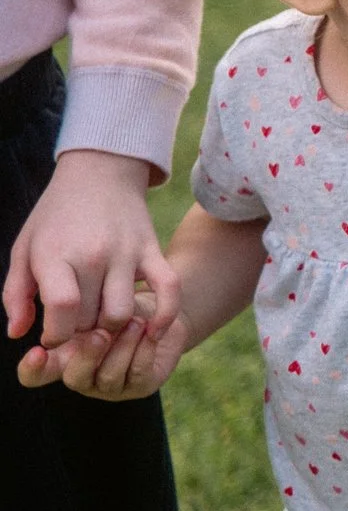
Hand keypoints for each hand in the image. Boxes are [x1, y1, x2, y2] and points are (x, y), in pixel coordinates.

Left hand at [5, 150, 179, 348]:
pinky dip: (164, 315)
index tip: (53, 337)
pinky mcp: (152, 250)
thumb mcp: (25, 249)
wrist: (99, 174)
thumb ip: (15, 294)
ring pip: (122, 314)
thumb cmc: (56, 217)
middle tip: (75, 324)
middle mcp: (94, 255)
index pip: (63, 310)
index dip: (56, 336)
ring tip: (100, 318)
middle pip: (90, 319)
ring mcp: (127, 253)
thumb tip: (19, 334)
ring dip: (110, 327)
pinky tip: (153, 332)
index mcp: (56, 255)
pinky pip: (169, 289)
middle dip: (79, 331)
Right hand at [17, 292, 186, 399]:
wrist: (159, 309)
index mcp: (61, 358)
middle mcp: (83, 375)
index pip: (34, 375)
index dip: (32, 368)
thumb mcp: (89, 299)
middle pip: (74, 378)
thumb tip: (28, 320)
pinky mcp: (140, 386)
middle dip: (89, 355)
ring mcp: (110, 385)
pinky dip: (144, 349)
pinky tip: (150, 330)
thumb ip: (63, 306)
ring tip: (135, 321)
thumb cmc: (115, 301)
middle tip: (101, 332)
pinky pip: (138, 373)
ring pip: (109, 376)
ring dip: (123, 346)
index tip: (37, 351)